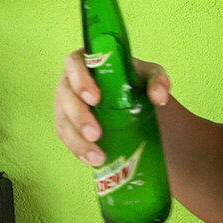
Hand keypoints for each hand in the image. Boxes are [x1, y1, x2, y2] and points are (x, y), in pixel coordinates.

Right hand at [54, 50, 170, 166]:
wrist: (131, 99)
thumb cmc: (134, 81)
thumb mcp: (150, 75)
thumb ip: (158, 81)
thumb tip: (159, 97)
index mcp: (86, 61)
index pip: (75, 63)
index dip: (80, 80)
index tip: (95, 99)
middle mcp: (70, 81)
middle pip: (65, 95)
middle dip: (79, 117)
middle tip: (95, 134)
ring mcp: (66, 103)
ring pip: (63, 120)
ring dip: (77, 140)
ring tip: (97, 157)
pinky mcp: (66, 123)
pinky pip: (66, 137)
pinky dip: (77, 149)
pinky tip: (90, 160)